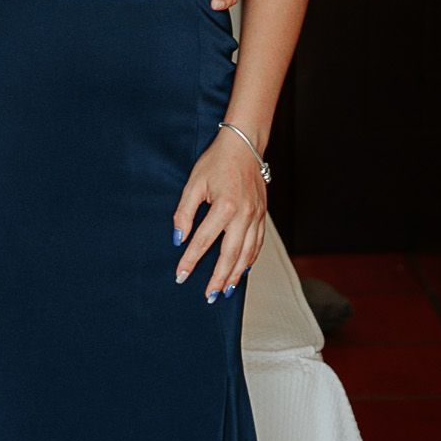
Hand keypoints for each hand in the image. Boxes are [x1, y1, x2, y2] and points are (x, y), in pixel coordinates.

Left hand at [173, 128, 266, 300]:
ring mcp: (256, 216)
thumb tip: (178, 238)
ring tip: (226, 291)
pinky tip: (243, 270)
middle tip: (209, 296)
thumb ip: (184, 212)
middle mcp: (243, 215)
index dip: (190, 261)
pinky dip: (250, 260)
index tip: (181, 276)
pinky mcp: (262, 215)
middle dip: (218, 278)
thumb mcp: (194, 184)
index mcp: (224, 207)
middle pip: (230, 255)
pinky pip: (258, 244)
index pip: (203, 241)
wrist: (244, 145)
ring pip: (248, 253)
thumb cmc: (217, 161)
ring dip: (237, 275)